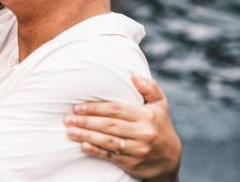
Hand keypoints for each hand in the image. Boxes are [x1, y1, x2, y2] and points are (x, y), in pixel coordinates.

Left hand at [64, 75, 180, 180]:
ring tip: (70, 131)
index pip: (116, 110)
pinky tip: (83, 146)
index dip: (95, 108)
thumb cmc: (159, 126)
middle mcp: (143, 133)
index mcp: (147, 116)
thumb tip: (134, 76)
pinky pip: (112, 156)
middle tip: (68, 119)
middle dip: (86, 122)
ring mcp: (138, 150)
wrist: (170, 159)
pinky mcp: (133, 164)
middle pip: (109, 125)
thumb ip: (150, 89)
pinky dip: (96, 151)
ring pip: (108, 141)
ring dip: (87, 136)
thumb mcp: (160, 106)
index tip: (78, 107)